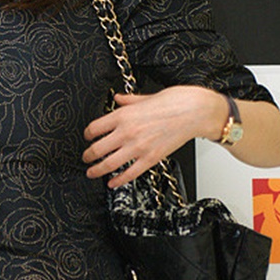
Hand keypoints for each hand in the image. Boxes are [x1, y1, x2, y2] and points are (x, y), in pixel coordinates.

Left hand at [81, 86, 226, 187]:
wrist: (195, 112)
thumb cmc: (175, 101)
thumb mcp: (146, 96)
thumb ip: (129, 100)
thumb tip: (118, 98)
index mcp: (124, 115)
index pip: (95, 128)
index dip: (87, 134)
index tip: (87, 137)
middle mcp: (127, 132)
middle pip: (97, 148)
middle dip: (88, 155)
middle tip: (85, 157)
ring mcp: (138, 147)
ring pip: (109, 163)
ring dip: (97, 170)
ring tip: (91, 172)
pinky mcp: (150, 159)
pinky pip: (129, 173)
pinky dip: (118, 180)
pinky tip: (112, 182)